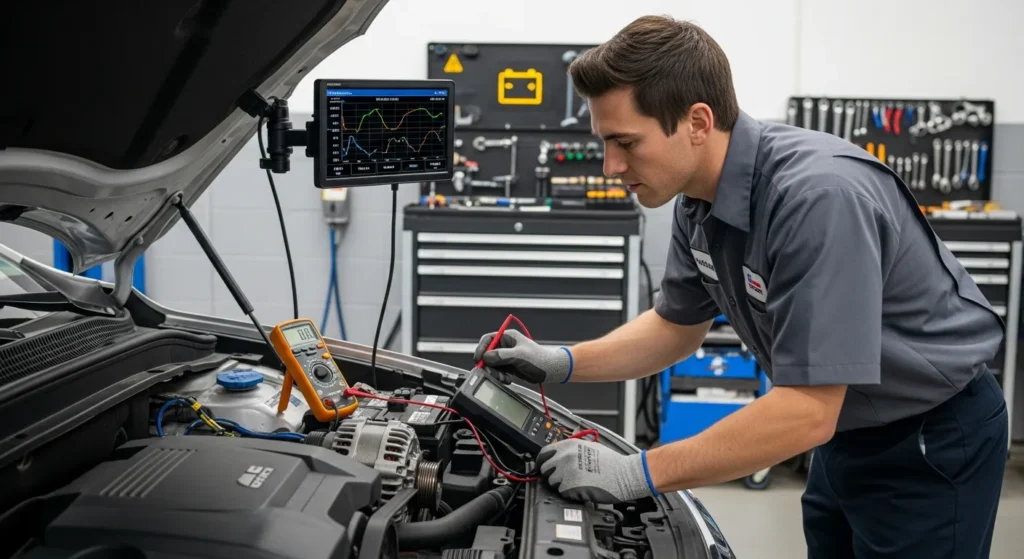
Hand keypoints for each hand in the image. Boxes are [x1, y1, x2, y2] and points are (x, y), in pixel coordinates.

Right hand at [472, 329, 572, 383]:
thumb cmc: (539, 358)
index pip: (488, 339)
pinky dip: (500, 377)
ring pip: (491, 365)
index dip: (481, 349)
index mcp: (507, 337)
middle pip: (487, 354)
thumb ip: (502, 355)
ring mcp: (506, 357)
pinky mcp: (509, 367)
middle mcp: (505, 346)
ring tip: (504, 378)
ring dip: (495, 373)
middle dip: (488, 365)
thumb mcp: (520, 355)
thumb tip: (486, 357)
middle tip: (492, 374)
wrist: (551, 370)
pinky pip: (498, 371)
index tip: (478, 359)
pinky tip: (507, 379)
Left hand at [537, 439, 656, 503]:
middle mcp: (565, 457)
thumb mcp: (588, 446)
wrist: (624, 475)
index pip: (544, 453)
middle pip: (545, 469)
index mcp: (568, 446)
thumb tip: (558, 454)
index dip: (542, 461)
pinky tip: (581, 489)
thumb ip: (571, 449)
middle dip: (552, 474)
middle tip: (563, 477)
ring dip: (561, 484)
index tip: (543, 467)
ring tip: (576, 483)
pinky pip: (562, 493)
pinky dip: (569, 493)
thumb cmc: (611, 462)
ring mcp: (567, 473)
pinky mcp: (571, 488)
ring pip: (553, 482)